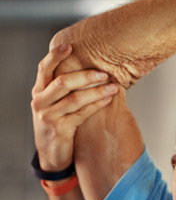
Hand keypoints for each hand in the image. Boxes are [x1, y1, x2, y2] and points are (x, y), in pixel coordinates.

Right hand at [31, 44, 118, 172]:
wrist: (51, 154)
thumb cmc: (56, 124)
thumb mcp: (54, 104)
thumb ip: (62, 89)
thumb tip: (87, 69)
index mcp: (38, 91)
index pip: (44, 68)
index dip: (55, 56)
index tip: (69, 45)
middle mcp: (40, 101)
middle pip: (62, 82)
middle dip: (85, 75)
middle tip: (104, 72)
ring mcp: (49, 116)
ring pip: (75, 98)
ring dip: (96, 91)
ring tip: (114, 86)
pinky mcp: (60, 129)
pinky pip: (82, 114)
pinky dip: (97, 105)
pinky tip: (108, 99)